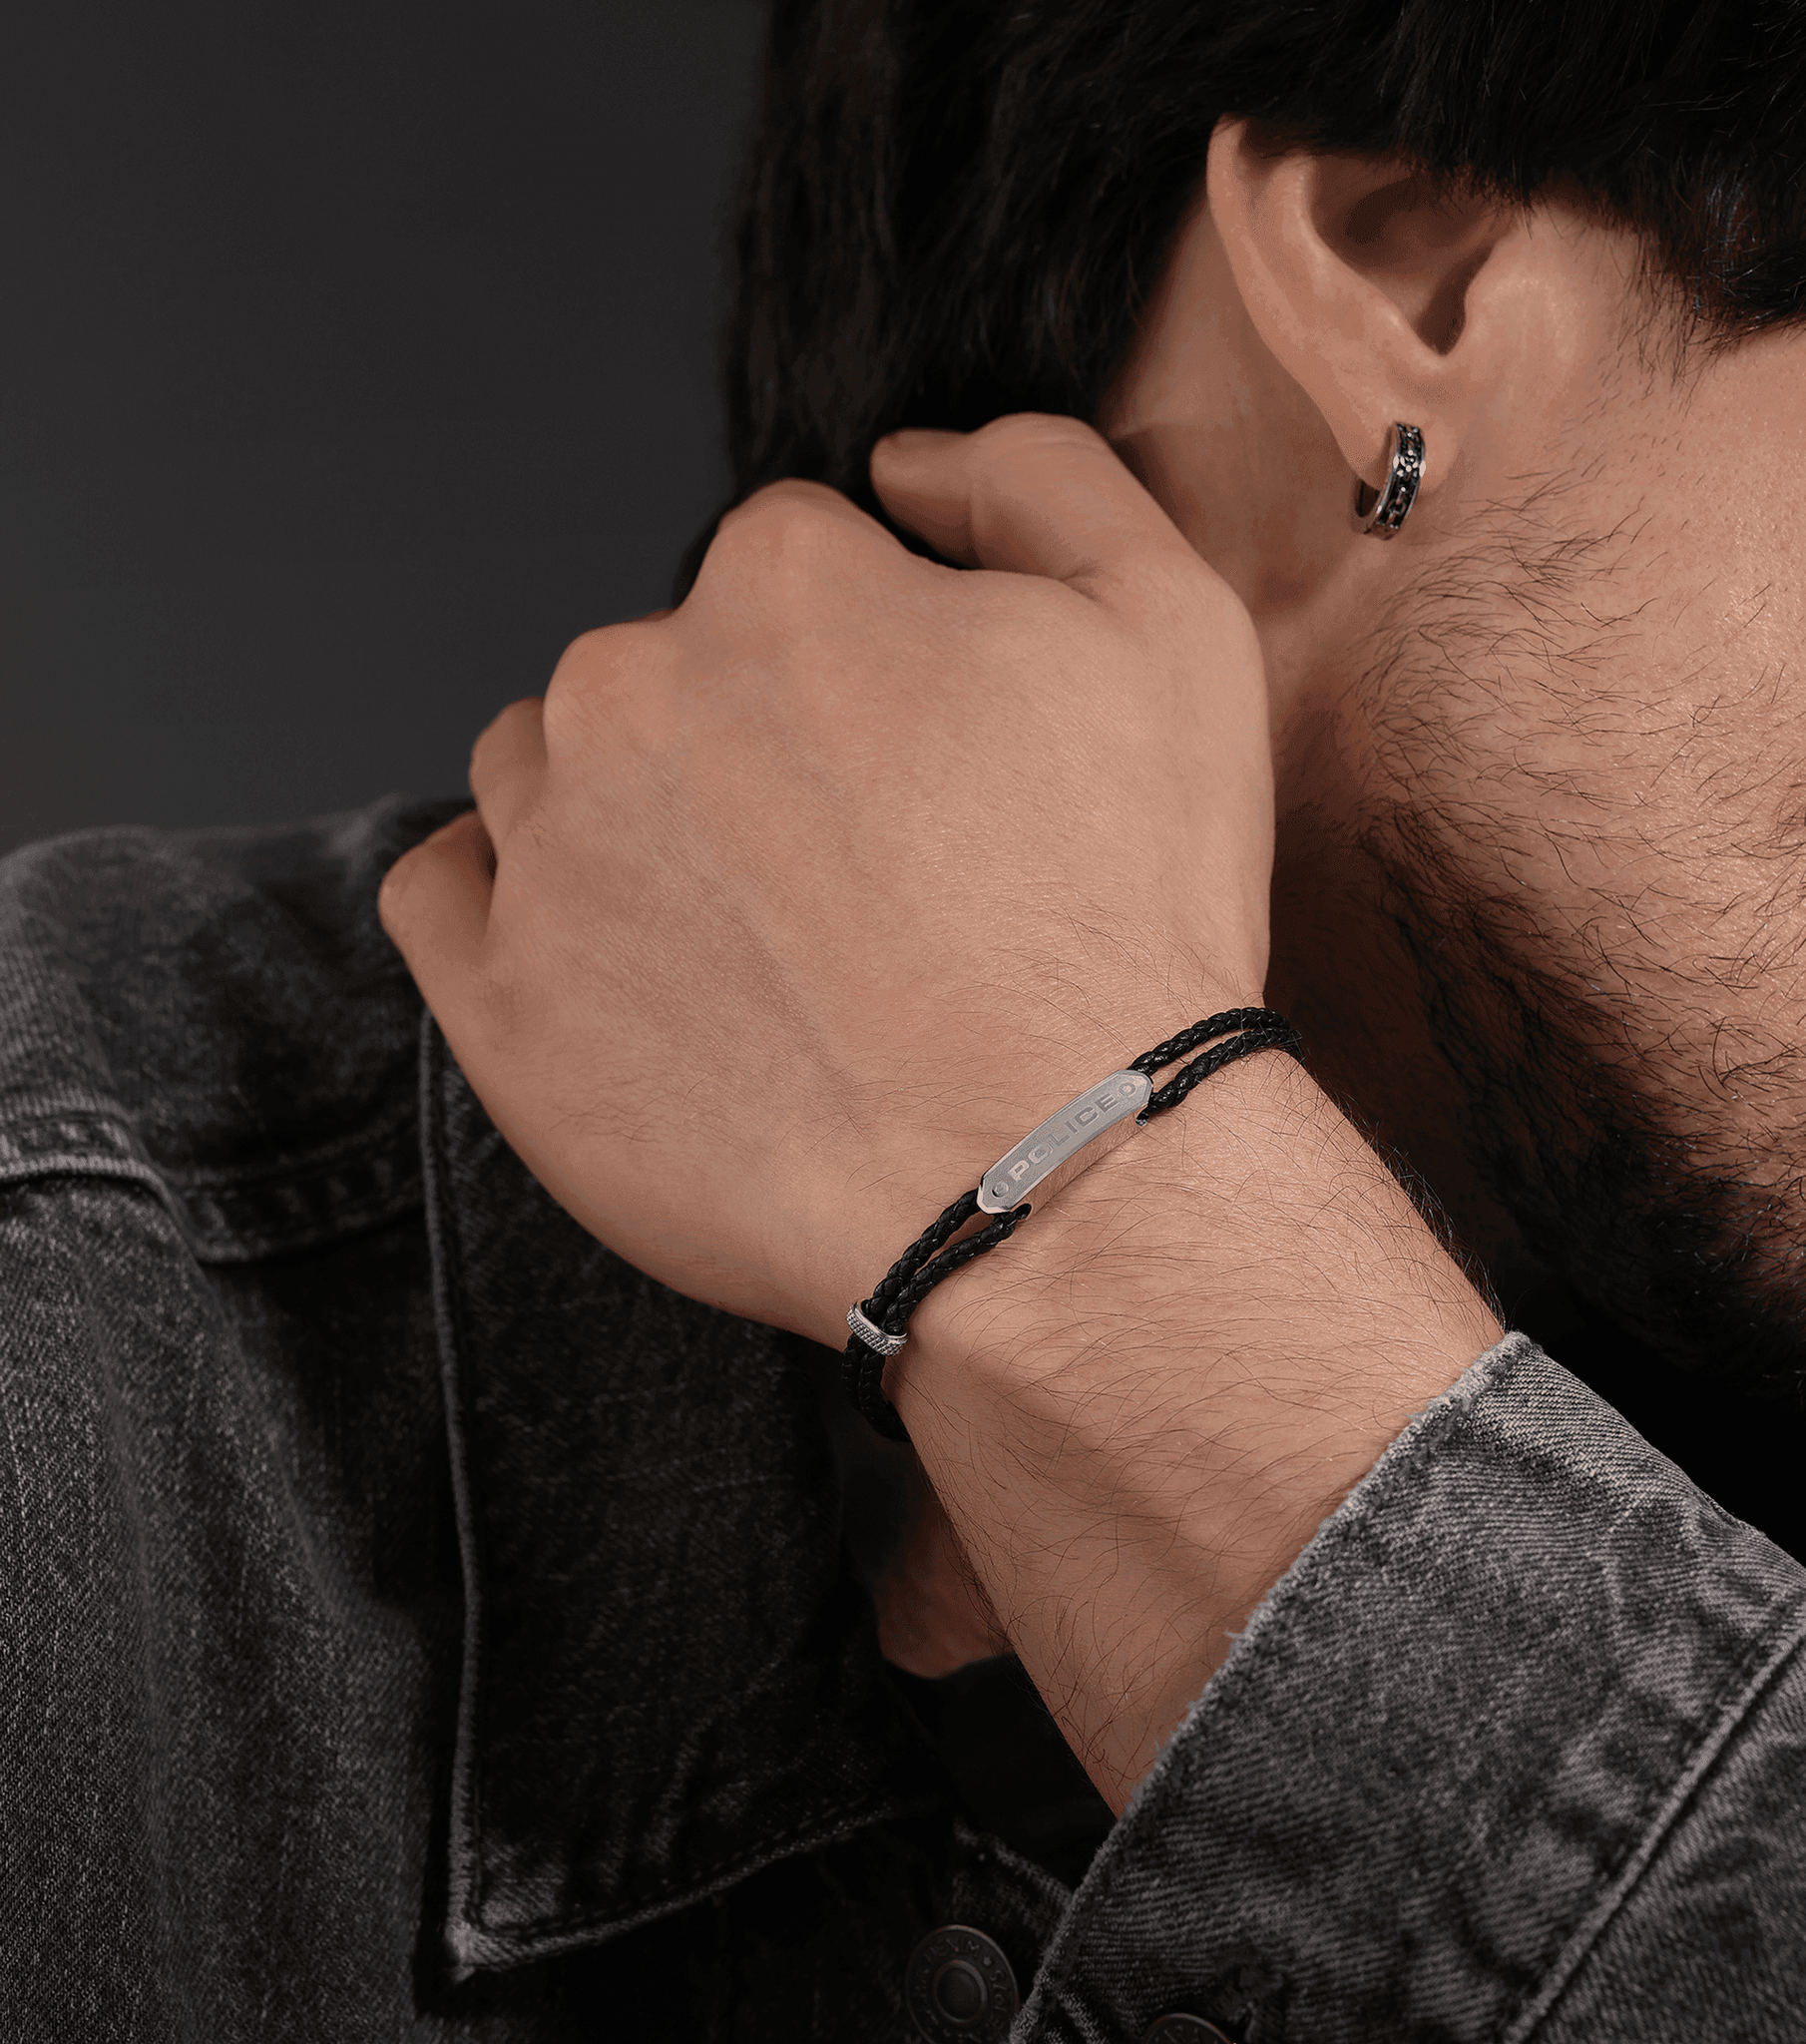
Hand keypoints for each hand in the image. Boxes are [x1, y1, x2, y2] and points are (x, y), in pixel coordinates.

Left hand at [382, 416, 1496, 1808]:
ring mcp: (550, 846)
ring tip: (752, 938)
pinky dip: (515, 904)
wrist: (1050, 1178)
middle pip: (663, 667)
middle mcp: (632, 687)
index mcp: (780, 585)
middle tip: (855, 876)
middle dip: (745, 739)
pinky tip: (617, 959)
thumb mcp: (1172, 629)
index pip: (791, 563)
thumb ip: (1037, 481)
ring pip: (549, 770)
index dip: (871, 662)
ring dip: (627, 816)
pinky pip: (448, 892)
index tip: (919, 766)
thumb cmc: (1119, 923)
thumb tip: (908, 464)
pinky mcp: (498, 997)